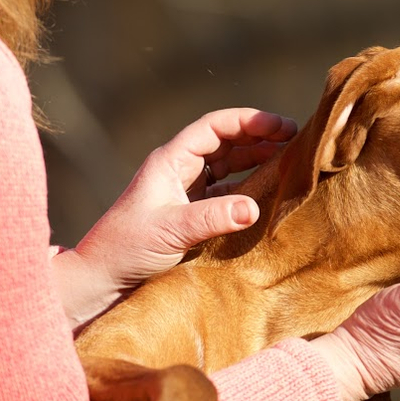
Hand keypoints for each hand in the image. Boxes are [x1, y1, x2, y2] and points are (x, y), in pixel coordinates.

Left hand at [53, 108, 296, 326]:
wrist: (102, 279)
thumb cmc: (127, 248)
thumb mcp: (171, 230)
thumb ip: (213, 217)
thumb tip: (254, 208)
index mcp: (170, 160)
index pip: (214, 127)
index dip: (249, 121)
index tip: (281, 125)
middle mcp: (179, 170)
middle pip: (225, 143)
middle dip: (259, 139)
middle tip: (297, 141)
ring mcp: (186, 192)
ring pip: (228, 167)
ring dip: (257, 162)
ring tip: (290, 162)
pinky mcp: (191, 215)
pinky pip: (226, 194)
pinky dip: (248, 191)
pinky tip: (270, 195)